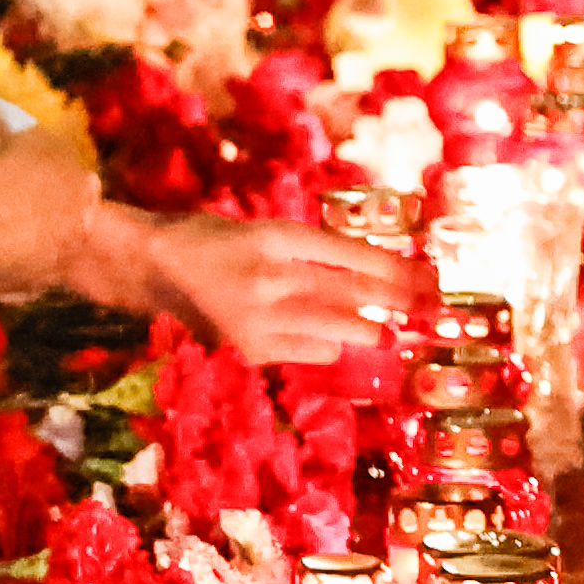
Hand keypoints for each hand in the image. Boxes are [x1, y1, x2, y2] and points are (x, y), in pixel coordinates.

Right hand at [67, 207, 408, 366]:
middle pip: (355, 293)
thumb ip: (309, 250)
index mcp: (277, 236)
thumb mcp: (262, 229)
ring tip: (386, 334)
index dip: (397, 268)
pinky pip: (310, 353)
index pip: (352, 254)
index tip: (429, 276)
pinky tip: (327, 343)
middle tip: (432, 307)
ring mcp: (262, 316)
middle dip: (401, 301)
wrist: (150, 269)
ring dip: (369, 331)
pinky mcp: (252, 348)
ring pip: (338, 330)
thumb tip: (372, 274)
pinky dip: (326, 348)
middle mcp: (273, 275)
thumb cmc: (211, 240)